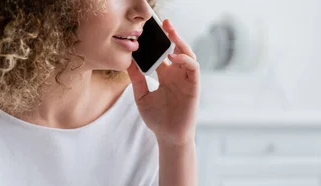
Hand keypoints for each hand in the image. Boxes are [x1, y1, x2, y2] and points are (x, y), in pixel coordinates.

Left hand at [127, 19, 199, 145]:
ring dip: (180, 43)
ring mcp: (186, 79)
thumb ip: (136, 78)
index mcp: (165, 75)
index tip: (148, 31)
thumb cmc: (157, 118)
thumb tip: (126, 61)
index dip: (158, 42)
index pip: (162, 53)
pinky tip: (175, 56)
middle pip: (176, 49)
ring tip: (170, 33)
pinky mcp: (194, 86)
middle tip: (163, 23)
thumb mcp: (141, 95)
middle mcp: (177, 74)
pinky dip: (185, 59)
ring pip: (187, 54)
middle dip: (172, 35)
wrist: (168, 136)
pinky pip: (193, 67)